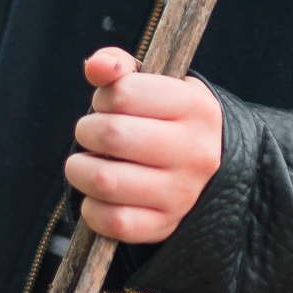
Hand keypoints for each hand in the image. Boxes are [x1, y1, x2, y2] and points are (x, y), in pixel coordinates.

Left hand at [65, 48, 222, 244]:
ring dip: (80, 170)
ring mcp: (182, 193)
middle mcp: (195, 152)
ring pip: (105, 181)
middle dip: (87, 131)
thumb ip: (119, 67)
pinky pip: (113, 222)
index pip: (123, 93)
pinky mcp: (165, 225)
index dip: (103, 97)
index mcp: (195, 108)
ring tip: (87, 163)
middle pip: (112, 135)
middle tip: (92, 134)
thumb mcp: (155, 86)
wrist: (211, 172)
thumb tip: (96, 67)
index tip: (109, 106)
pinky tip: (97, 196)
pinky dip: (92, 208)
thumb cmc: (167, 120)